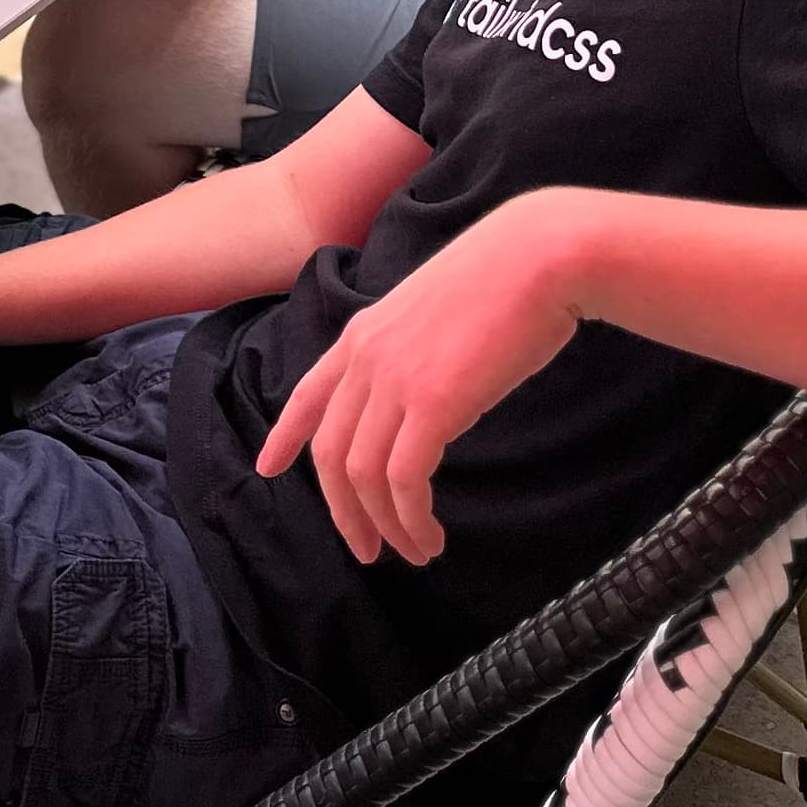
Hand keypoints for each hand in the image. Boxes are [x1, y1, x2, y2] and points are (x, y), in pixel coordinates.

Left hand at [255, 198, 588, 565]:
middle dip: (343, 511)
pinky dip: (411, 518)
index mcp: (362, 334)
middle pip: (330, 452)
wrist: (539, 255)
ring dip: (385, 525)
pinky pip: (403, 479)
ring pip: (362, 474)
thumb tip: (424, 394)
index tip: (266, 467)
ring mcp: (394, 380)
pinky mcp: (432, 403)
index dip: (284, 436)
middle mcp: (366, 359)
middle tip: (367, 550)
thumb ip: (413, 350)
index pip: (307, 394)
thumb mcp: (435, 310)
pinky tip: (430, 535)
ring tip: (415, 552)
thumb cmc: (505, 280)